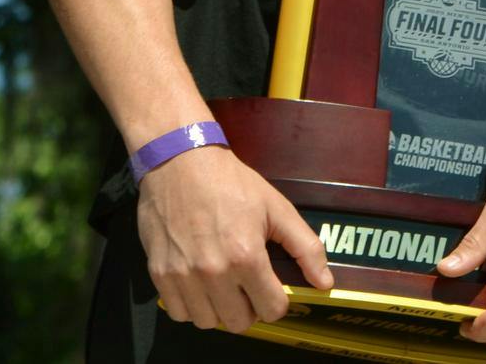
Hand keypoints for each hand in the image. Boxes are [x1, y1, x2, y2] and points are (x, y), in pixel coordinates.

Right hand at [137, 145, 331, 334]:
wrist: (180, 163)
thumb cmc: (231, 183)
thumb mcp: (277, 208)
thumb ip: (305, 247)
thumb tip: (325, 283)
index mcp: (246, 256)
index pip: (271, 310)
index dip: (276, 301)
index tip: (272, 288)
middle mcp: (213, 272)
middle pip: (240, 323)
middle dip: (250, 308)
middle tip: (247, 286)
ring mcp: (183, 276)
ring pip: (208, 322)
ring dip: (220, 310)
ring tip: (223, 285)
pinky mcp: (159, 275)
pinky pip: (179, 313)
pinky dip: (191, 306)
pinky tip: (199, 285)